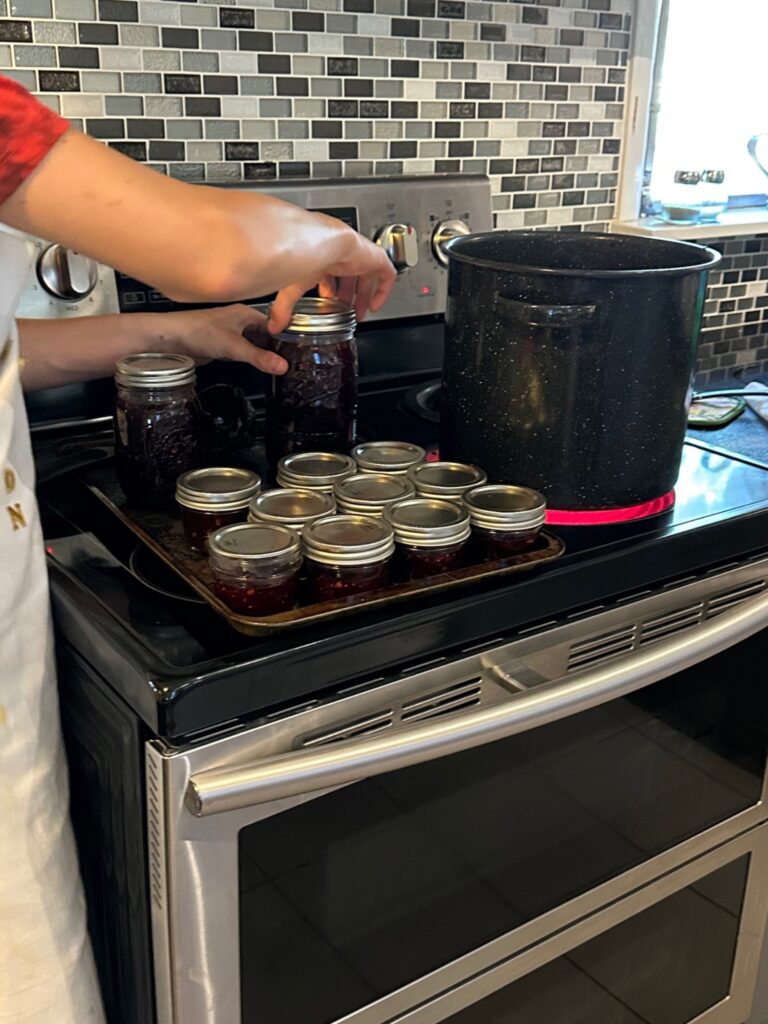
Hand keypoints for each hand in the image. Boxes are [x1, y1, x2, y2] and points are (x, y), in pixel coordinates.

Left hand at [152, 304, 287, 374]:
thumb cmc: (199, 333)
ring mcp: (231, 333)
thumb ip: (259, 357)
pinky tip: (261, 366)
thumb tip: (284, 367)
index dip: (287, 335)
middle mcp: (240, 320)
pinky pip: (244, 351)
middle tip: (296, 360)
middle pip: (266, 334)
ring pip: (255, 343)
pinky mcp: (223, 345)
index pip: (274, 323)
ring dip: (264, 352)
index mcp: (246, 313)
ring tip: (283, 365)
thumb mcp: (234, 347)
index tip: (301, 349)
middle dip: (277, 346)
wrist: (171, 339)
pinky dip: (252, 357)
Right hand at [267, 222, 395, 334]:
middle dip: (348, 297)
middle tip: (346, 312)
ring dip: (364, 296)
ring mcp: (360, 255)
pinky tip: (376, 305)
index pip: (329, 274)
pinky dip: (383, 291)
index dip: (330, 292)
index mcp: (323, 256)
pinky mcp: (375, 258)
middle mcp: (342, 254)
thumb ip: (283, 307)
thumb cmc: (306, 256)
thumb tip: (274, 325)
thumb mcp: (292, 287)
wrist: (324, 242)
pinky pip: (387, 274)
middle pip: (349, 277)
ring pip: (366, 276)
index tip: (329, 306)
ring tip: (361, 313)